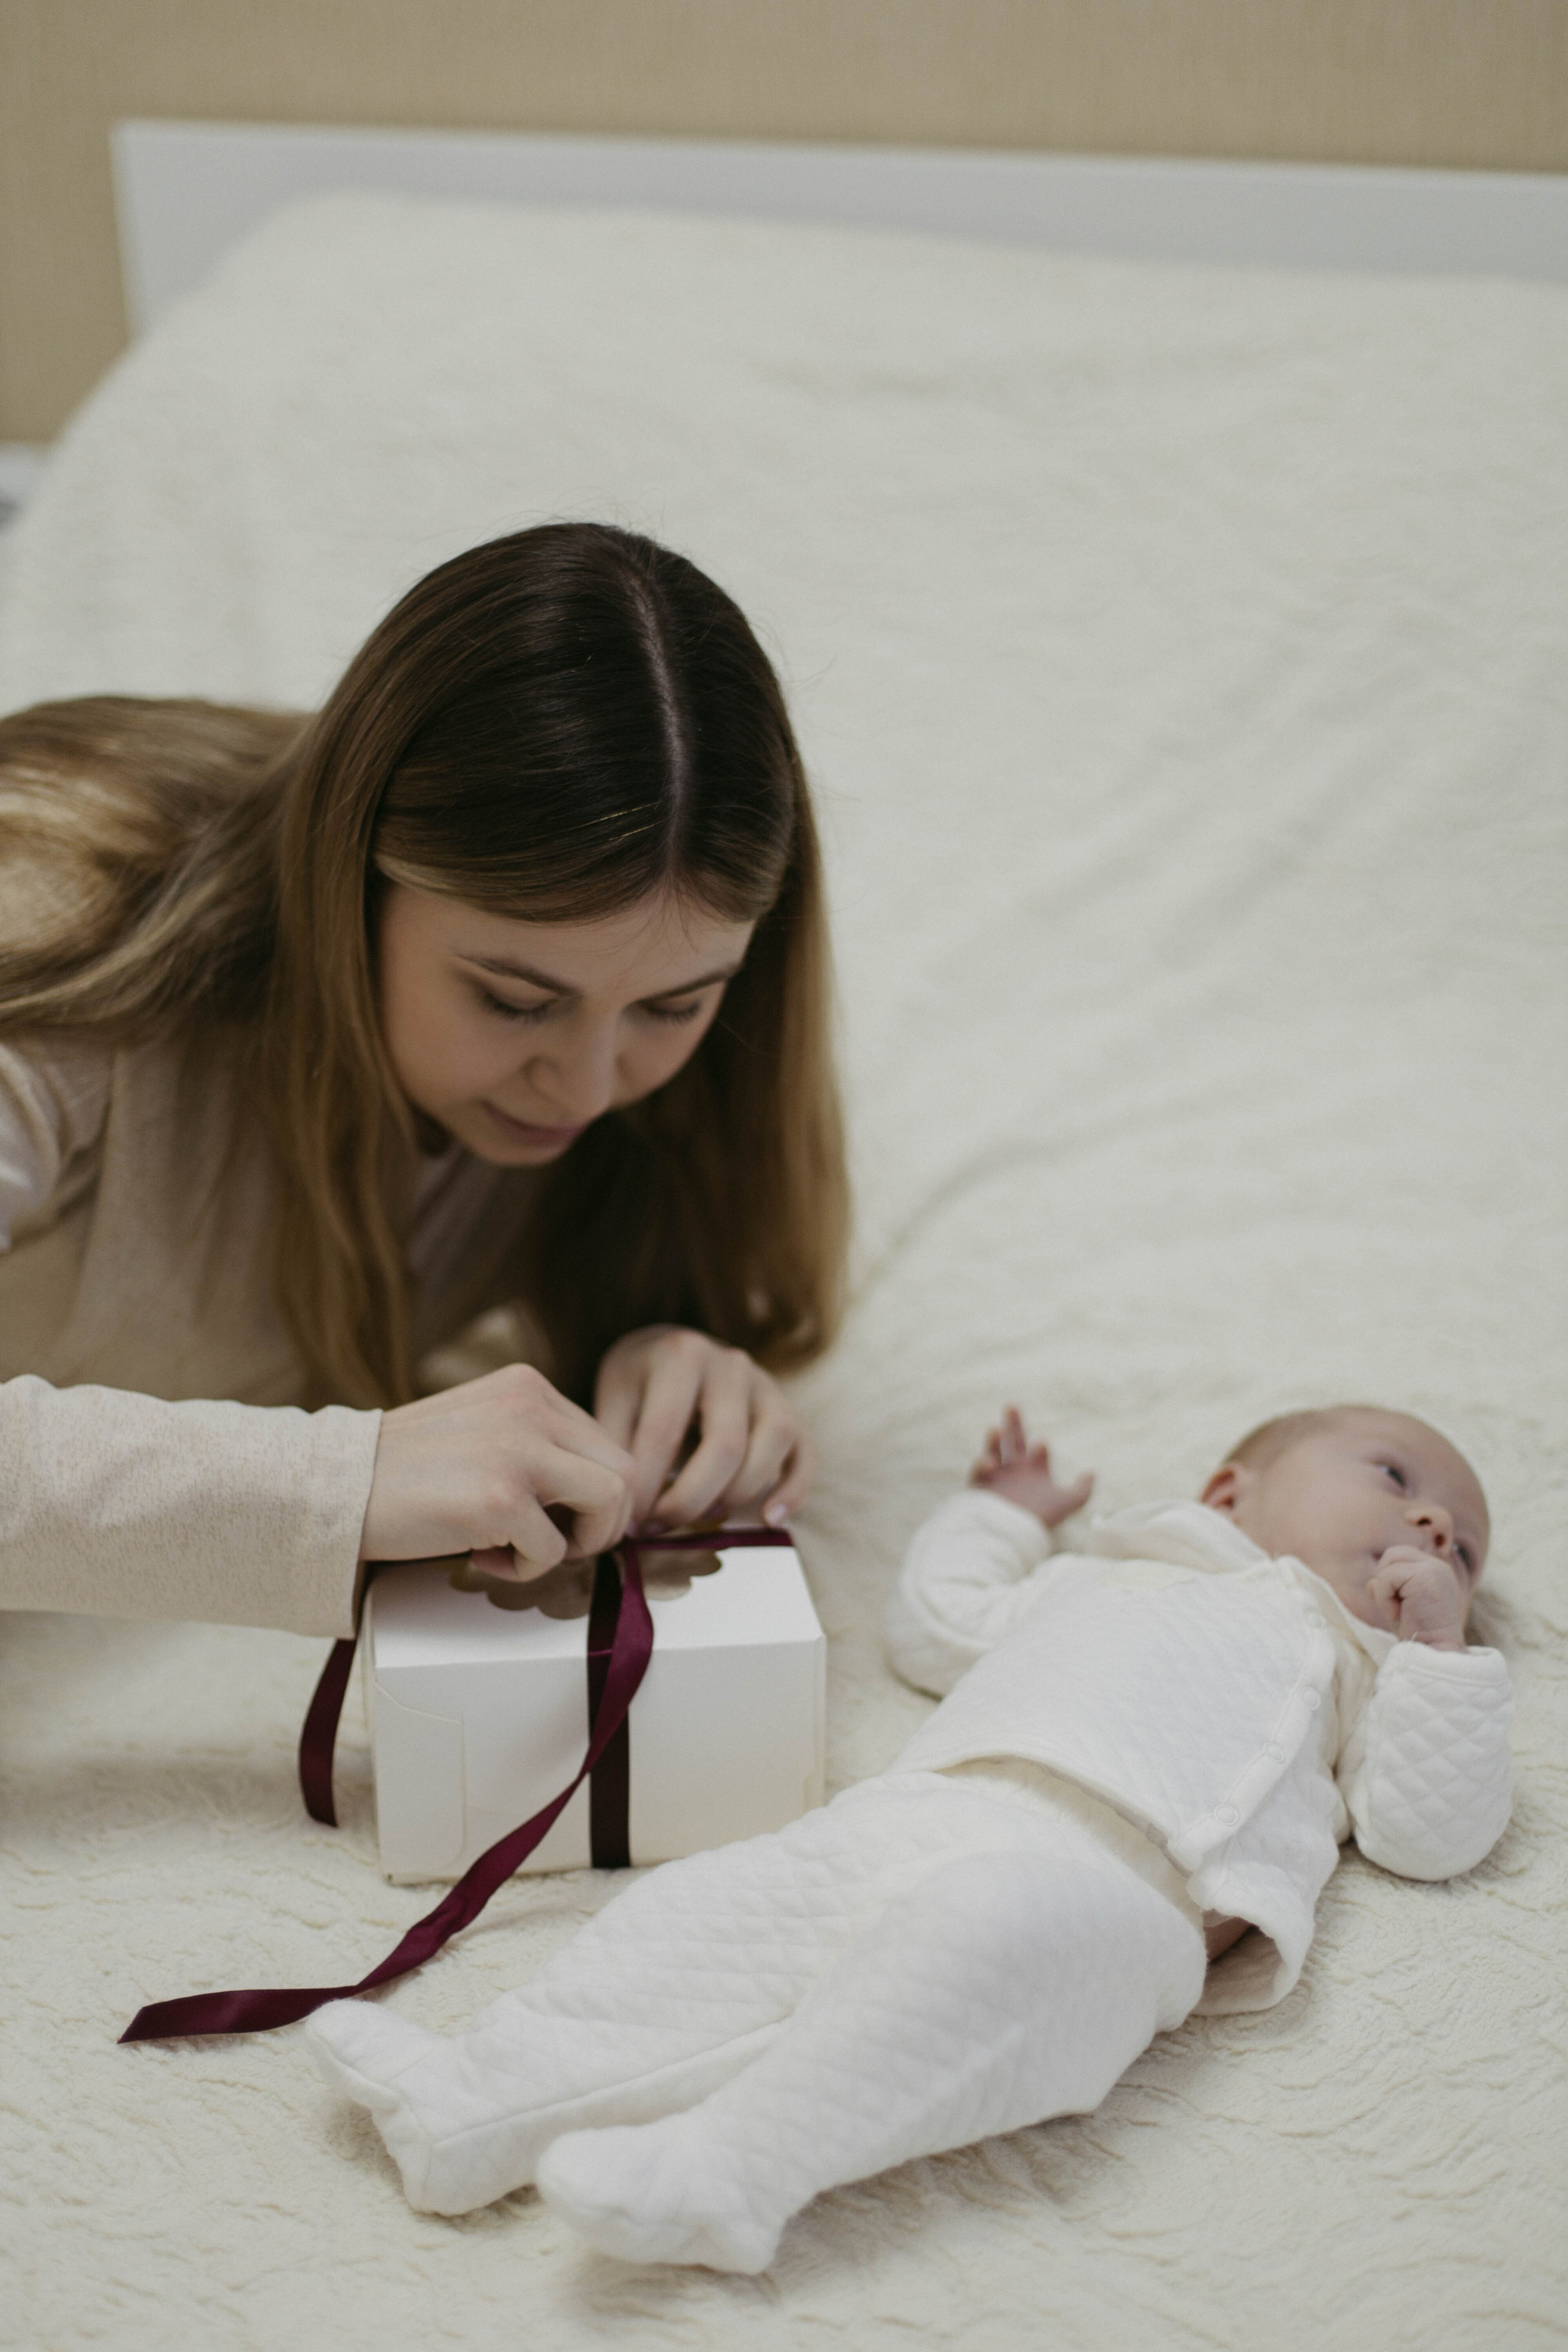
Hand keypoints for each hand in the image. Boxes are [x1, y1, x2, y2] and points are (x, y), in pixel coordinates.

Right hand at [361, 1364, 635, 1579]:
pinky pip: (554, 1551)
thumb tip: (598, 1498)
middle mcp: (531, 1406)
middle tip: (554, 1544)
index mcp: (527, 1386)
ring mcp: (519, 1450)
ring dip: (577, 1543)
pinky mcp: (502, 1498)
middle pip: (624, 1471)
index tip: (559, 1520)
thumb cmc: (401, 1472)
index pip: (605, 1442)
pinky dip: (523, 1570)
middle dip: (601, 1522)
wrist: (330, 1489)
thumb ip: (534, 1443)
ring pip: (611, 1503)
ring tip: (521, 1549)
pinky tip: (477, 1555)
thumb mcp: (479, 1430)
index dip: (593, 1494)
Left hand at [594, 1325, 814, 1531]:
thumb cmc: (640, 1382)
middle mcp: (730, 1364)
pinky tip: (769, 1520)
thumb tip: (621, 1507)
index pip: (665, 1432)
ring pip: (772, 1444)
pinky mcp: (789, 1410)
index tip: (630, 1522)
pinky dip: (793, 1490)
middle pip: (725, 1444)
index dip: (647, 1486)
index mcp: (680, 1355)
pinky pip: (805, 1453)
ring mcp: (766, 1385)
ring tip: (704, 1517)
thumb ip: (617, 1445)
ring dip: (738, 1494)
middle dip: (691, 1499)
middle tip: (661, 1527)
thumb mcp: (616, 1398)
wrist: (674, 1348)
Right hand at [970, 1407, 1093, 1529]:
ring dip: (994, 1440)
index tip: (1041, 1445)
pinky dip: (982, 1464)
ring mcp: (998, 1479)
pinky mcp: (981, 1488)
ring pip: (993, 1452)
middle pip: (1013, 1442)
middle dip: (1013, 1424)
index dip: (1040, 1447)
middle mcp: (1016, 1473)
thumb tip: (1092, 1472)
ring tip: (995, 1428)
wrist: (1015, 1537)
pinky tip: (990, 1464)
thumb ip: (1082, 1489)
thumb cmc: (1042, 1518)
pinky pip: (978, 1471)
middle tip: (1012, 1405)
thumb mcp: (1067, 1503)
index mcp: (1036, 1472)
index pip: (1039, 1451)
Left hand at [1366, 1545, 1467, 1650]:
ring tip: (1399, 1611)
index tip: (1399, 1606)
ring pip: (1388, 1564)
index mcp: (1434, 1570)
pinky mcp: (1426, 1577)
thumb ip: (1387, 1588)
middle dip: (1384, 1580)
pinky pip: (1387, 1577)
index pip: (1400, 1556)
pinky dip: (1384, 1598)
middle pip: (1393, 1554)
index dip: (1388, 1579)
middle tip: (1396, 1608)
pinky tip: (1398, 1614)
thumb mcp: (1399, 1606)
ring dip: (1384, 1591)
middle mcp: (1438, 1566)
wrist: (1433, 1654)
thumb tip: (1371, 1582)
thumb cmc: (1417, 1634)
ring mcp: (1434, 1569)